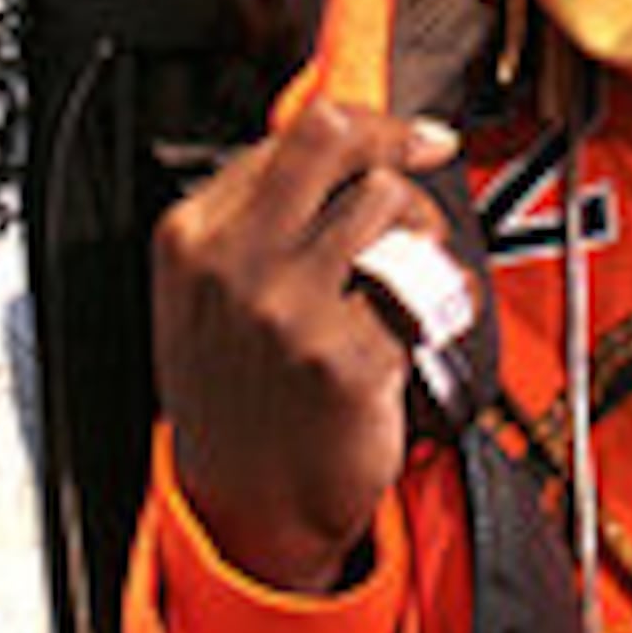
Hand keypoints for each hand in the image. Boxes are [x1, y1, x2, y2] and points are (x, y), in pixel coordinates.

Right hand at [153, 101, 461, 591]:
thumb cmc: (237, 397)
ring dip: (419, 227)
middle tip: (427, 154)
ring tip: (409, 267)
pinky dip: (441, 298)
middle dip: (396, 139)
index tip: (406, 136)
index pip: (290, 134)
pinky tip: (424, 321)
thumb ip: (255, 214)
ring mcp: (287, 309)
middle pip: (334, 137)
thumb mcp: (206, 294)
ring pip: (387, 204)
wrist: (248, 508)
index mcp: (190, 238)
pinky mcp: (345, 356)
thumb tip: (337, 133)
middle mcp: (233, 264)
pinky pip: (420, 287)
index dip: (365, 124)